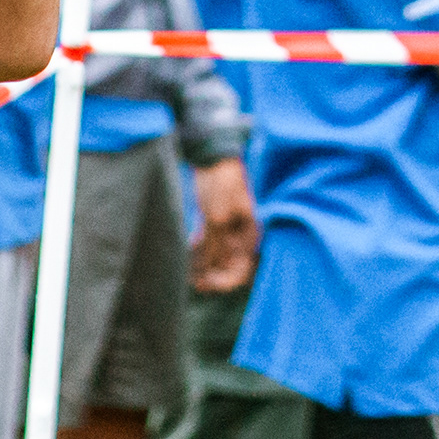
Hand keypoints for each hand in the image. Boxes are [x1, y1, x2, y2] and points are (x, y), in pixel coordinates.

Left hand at [188, 155, 259, 292]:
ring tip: (188, 271)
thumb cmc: (221, 184)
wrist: (212, 156)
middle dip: (212, 275)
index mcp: (251, 234)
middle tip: (194, 282)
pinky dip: (198, 250)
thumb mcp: (217, 217)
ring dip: (203, 265)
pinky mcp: (215, 221)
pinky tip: (188, 252)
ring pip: (217, 257)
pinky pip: (208, 244)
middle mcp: (242, 235)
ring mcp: (228, 228)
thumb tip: (209, 270)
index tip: (206, 283)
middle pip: (230, 266)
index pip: (242, 269)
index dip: (225, 281)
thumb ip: (214, 246)